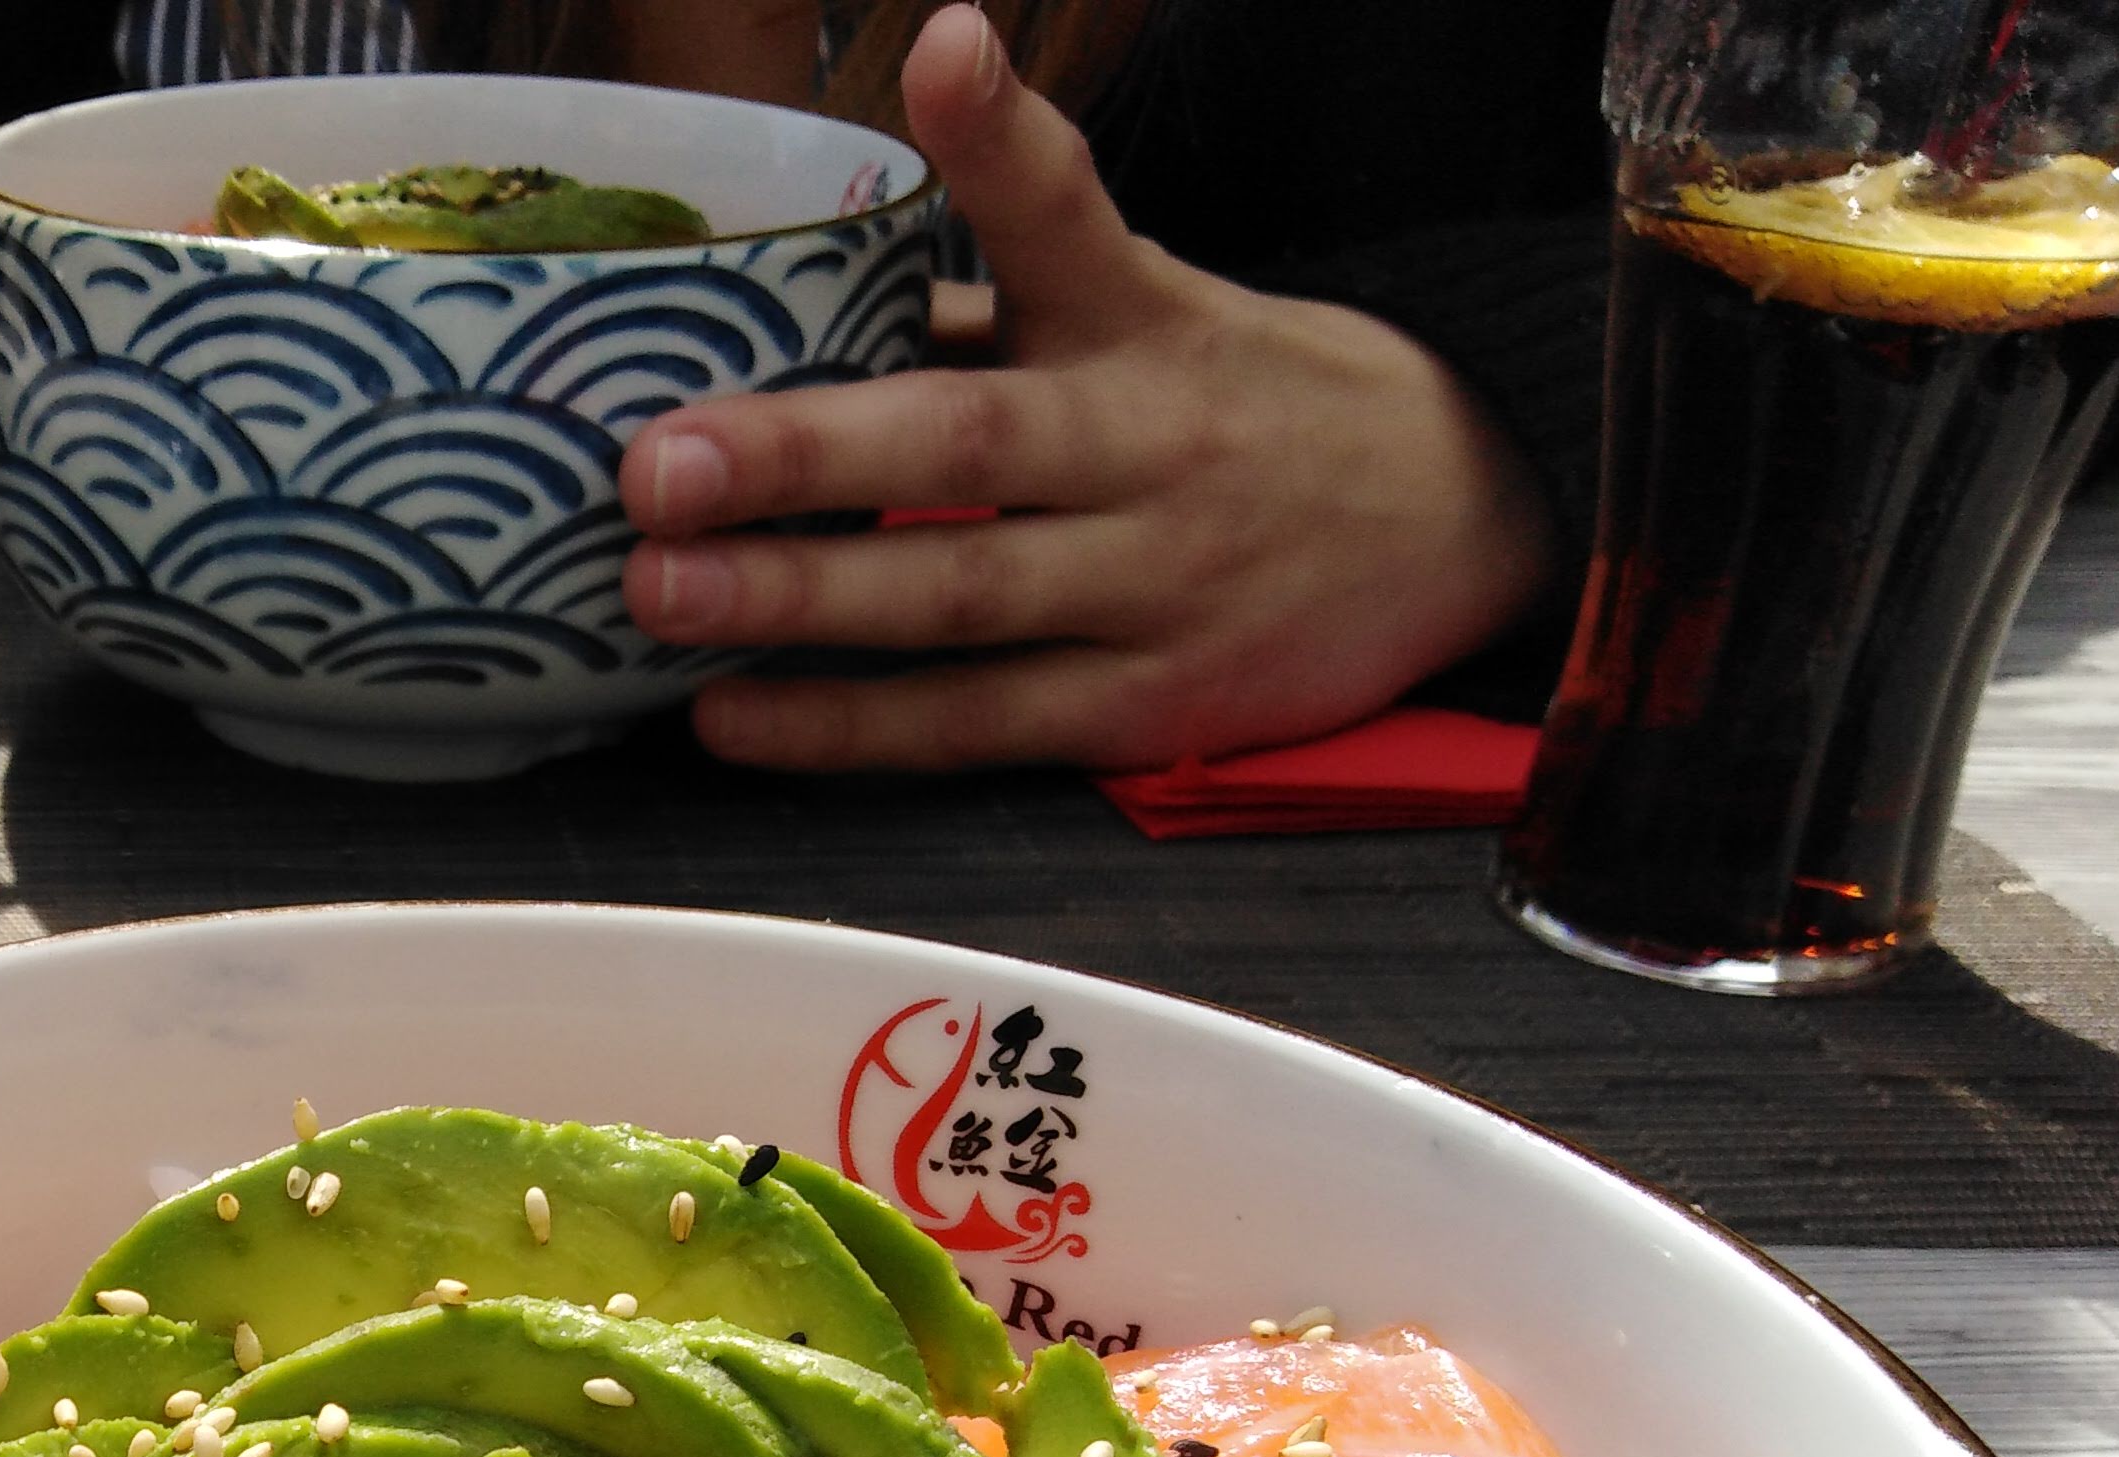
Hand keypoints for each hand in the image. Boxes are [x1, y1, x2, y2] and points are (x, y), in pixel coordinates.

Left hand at [616, 2, 1560, 772]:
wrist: (1460, 525)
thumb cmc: (1246, 408)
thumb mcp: (1142, 316)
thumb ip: (983, 300)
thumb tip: (799, 288)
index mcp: (1141, 318)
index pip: (1071, 210)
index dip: (999, 134)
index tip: (945, 48)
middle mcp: (1148, 441)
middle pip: (969, 440)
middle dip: (804, 453)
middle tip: (658, 464)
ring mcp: (1152, 582)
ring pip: (959, 595)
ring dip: (800, 600)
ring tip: (660, 593)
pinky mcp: (1147, 707)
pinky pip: (977, 724)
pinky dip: (848, 726)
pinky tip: (733, 715)